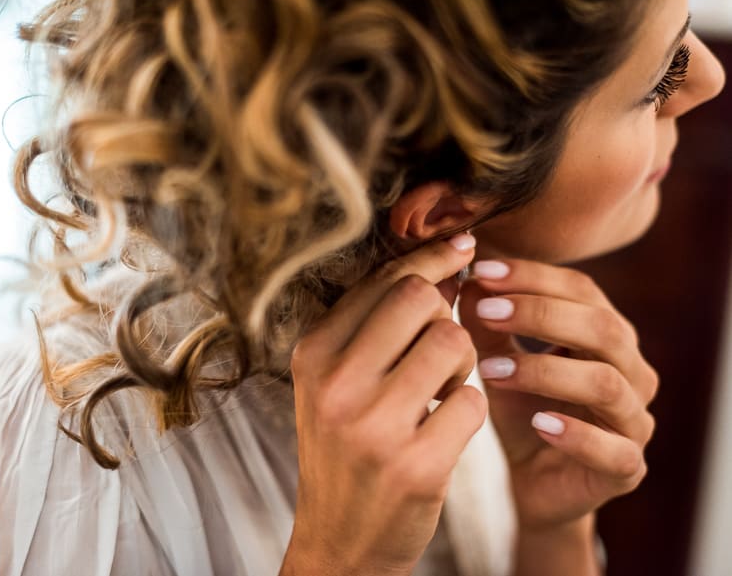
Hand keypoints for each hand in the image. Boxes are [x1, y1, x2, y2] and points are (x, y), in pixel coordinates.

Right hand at [280, 235, 486, 575]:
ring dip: (464, 363)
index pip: (385, 280)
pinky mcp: (416, 465)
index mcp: (313, 354)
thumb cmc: (344, 447)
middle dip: (445, 314)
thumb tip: (444, 262)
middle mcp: (336, 384)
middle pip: (420, 298)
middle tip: (439, 347)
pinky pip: (474, 401)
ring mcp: (374, 426)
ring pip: (453, 343)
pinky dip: (470, 408)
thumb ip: (377, 324)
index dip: (432, 257)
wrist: (339, 539)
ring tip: (441, 391)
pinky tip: (444, 428)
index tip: (463, 248)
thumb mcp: (335, 381)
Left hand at [458, 259, 657, 530]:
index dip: (534, 277)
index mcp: (608, 337)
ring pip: (607, 383)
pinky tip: (539, 423)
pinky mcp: (627, 469)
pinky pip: (615, 451)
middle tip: (485, 312)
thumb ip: (487, 325)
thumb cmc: (522, 414)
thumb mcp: (499, 363)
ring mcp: (635, 422)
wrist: (533, 486)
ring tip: (490, 370)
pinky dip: (577, 434)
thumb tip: (467, 277)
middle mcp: (633, 372)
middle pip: (603, 328)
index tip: (481, 270)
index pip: (582, 290)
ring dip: (544, 371)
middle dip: (540, 314)